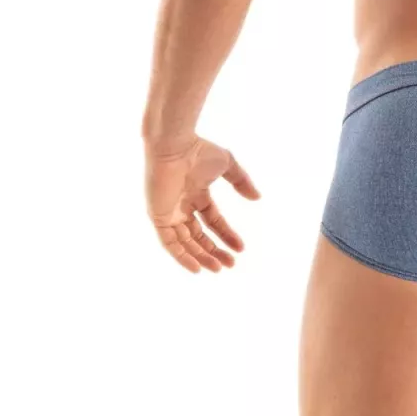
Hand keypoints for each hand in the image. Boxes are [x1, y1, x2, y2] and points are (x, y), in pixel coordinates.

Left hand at [144, 135, 260, 272]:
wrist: (174, 146)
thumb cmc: (199, 151)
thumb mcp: (228, 164)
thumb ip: (242, 182)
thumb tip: (257, 198)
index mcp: (197, 194)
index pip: (213, 220)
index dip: (227, 234)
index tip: (241, 248)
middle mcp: (182, 206)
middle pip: (199, 236)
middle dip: (214, 250)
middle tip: (230, 264)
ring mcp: (170, 212)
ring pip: (185, 243)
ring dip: (201, 256)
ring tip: (217, 268)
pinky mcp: (159, 217)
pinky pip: (170, 243)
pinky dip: (182, 256)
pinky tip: (196, 267)